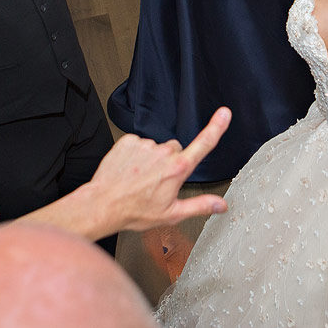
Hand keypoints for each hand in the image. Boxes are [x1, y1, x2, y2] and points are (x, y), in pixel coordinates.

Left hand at [67, 107, 231, 237]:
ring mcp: (145, 145)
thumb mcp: (172, 214)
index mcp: (177, 169)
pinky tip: (130, 170)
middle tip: (157, 182)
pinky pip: (139, 143)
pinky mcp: (128, 140)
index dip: (216, 128)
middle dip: (171, 162)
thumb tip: (221, 205)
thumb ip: (200, 206)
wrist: (103, 204)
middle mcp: (163, 153)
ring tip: (140, 178)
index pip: (203, 144)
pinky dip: (136, 155)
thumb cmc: (135, 211)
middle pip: (176, 150)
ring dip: (152, 160)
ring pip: (156, 148)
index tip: (224, 114)